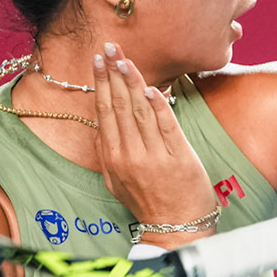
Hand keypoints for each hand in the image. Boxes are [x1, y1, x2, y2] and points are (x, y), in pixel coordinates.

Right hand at [92, 43, 216, 247]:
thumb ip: (107, 153)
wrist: (175, 228)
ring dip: (132, 81)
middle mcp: (129, 155)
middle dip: (113, 74)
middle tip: (108, 48)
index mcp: (112, 159)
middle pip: (119, 106)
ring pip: (139, 111)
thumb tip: (100, 125)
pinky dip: (157, 105)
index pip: (105, 112)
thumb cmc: (148, 203)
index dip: (101, 84)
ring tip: (124, 58)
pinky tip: (149, 87)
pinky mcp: (178, 157)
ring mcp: (153, 156)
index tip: (98, 61)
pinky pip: (165, 125)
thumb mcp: (117, 182)